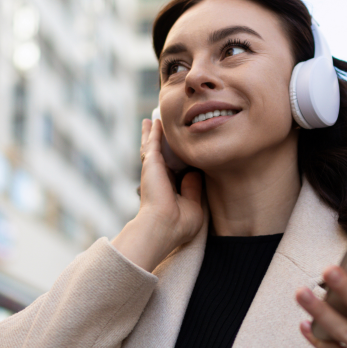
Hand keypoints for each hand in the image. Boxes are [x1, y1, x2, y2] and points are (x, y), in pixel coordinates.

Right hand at [112, 119, 204, 272]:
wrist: (164, 226)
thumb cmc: (179, 223)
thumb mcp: (193, 205)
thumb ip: (193, 188)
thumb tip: (195, 172)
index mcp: (170, 189)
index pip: (173, 169)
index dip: (176, 159)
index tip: (181, 151)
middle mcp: (159, 178)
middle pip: (159, 156)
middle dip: (158, 143)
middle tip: (158, 130)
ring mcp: (154, 170)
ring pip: (152, 147)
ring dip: (152, 134)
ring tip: (151, 122)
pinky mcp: (151, 163)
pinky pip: (153, 142)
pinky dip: (154, 132)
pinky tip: (155, 121)